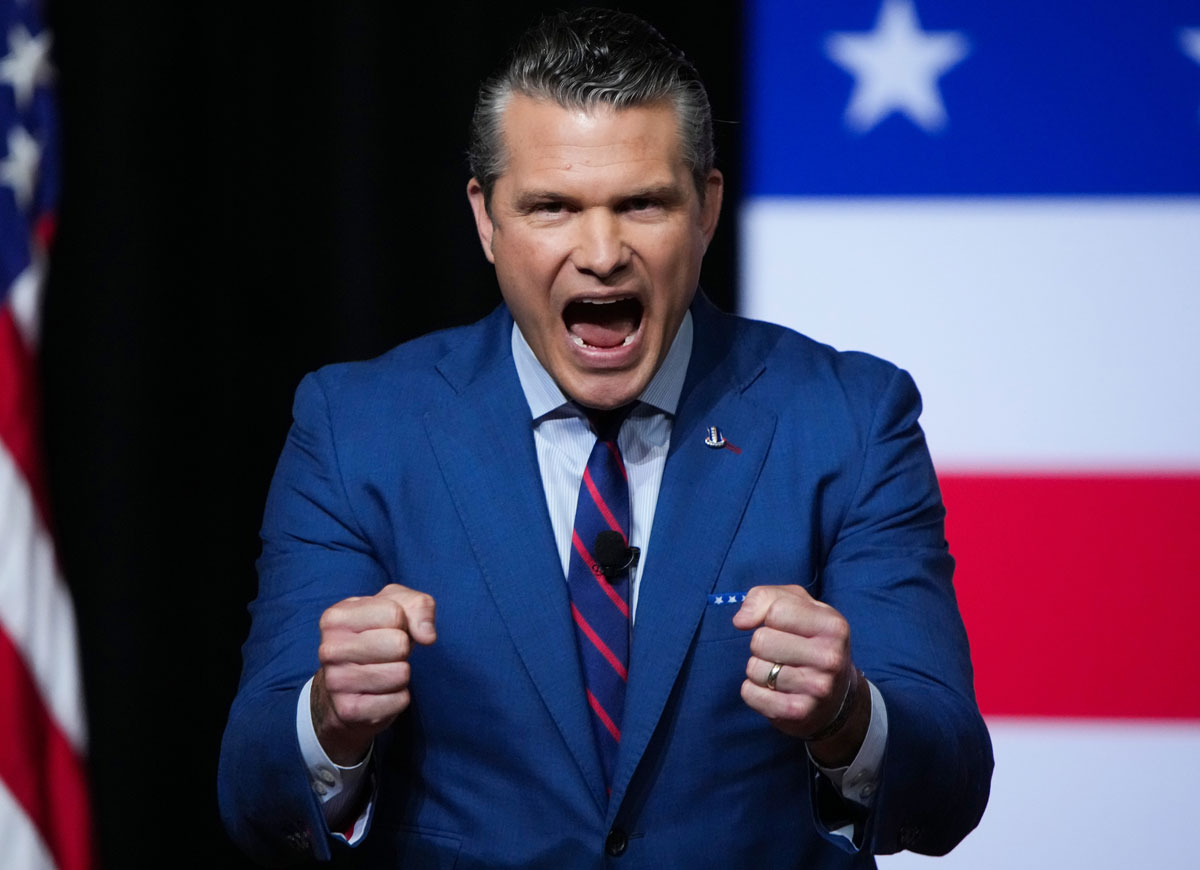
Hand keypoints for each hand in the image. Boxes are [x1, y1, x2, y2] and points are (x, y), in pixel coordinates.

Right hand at [311, 583, 436, 764]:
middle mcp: (329, 650)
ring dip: (401, 674)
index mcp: (335, 618)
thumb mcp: (396, 607)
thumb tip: (428, 636)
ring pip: (401, 674)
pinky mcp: (350, 711)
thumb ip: (419, 607)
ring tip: (382, 671)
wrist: (345, 688)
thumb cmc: (376, 637)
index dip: (402, 622)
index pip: (395, 613)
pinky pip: (400, 700)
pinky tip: (379, 692)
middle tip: (386, 654)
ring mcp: (336, 683)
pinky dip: (398, 697)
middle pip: (399, 644)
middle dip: (402, 649)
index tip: (386, 629)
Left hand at [733, 584, 866, 763]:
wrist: (836, 697)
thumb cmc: (811, 641)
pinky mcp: (798, 712)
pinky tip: (773, 690)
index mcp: (833, 626)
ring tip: (780, 671)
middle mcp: (830, 657)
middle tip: (780, 652)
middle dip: (761, 645)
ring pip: (754, 668)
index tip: (778, 625)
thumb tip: (740, 621)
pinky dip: (753, 691)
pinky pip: (750, 694)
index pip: (776, 610)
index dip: (767, 616)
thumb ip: (766, 598)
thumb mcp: (799, 607)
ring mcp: (817, 688)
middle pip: (760, 640)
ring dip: (758, 669)